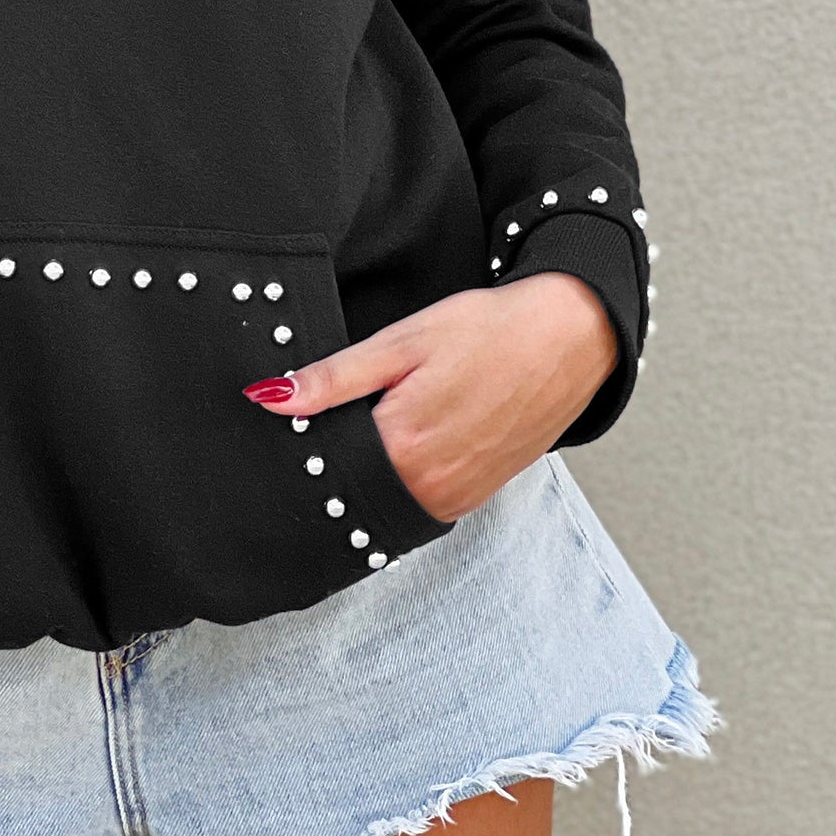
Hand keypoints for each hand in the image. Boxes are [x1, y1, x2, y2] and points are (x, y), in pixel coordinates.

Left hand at [244, 274, 618, 523]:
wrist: (568, 339)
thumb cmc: (488, 331)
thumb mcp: (402, 342)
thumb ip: (333, 378)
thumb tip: (266, 397)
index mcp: (403, 446)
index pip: (325, 467)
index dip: (304, 447)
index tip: (292, 428)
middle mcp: (430, 486)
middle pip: (352, 492)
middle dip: (334, 465)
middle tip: (332, 422)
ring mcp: (457, 498)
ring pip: (385, 502)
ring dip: (369, 476)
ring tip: (375, 427)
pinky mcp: (475, 497)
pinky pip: (419, 504)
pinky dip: (403, 481)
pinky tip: (406, 444)